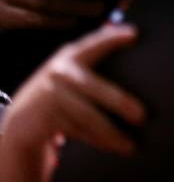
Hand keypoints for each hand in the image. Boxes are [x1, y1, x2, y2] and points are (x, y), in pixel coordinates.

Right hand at [0, 23, 143, 160]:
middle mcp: (58, 73)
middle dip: (119, 102)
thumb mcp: (73, 73)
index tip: (134, 34)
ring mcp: (48, 96)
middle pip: (93, 88)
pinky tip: (115, 146)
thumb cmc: (62, 93)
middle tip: (143, 117)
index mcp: (69, 56)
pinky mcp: (41, 119)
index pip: (93, 44)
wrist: (22, 118)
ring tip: (131, 145)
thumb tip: (136, 45)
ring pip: (86, 117)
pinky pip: (76, 131)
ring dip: (110, 133)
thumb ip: (95, 61)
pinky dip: (98, 141)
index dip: (112, 38)